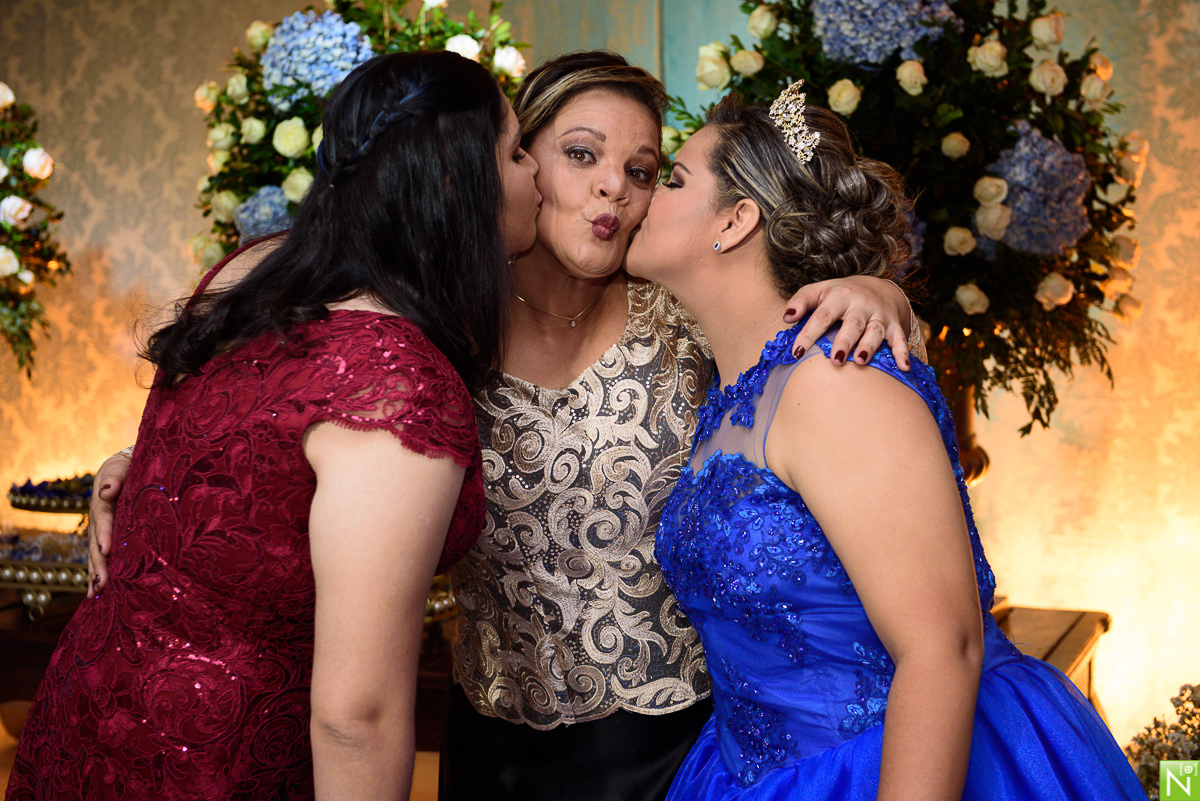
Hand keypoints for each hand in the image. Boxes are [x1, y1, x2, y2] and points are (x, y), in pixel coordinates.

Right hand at [87, 449, 130, 597]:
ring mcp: (102, 532)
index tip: (106, 550)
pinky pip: (103, 558)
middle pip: (96, 544)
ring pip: (97, 555)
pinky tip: (98, 593)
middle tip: (102, 584)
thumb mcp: (121, 467)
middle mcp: (99, 521)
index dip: (104, 534)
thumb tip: (106, 491)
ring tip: (97, 594)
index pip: (103, 520)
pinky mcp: (108, 540)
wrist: (124, 471)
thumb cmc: (126, 468)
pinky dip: (99, 574)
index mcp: (103, 503)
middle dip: (98, 564)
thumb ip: (116, 478)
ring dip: (96, 574)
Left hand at [783, 275, 913, 369]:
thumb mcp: (818, 291)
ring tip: (861, 361)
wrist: (877, 288)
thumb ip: (800, 301)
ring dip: (869, 346)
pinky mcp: (894, 325)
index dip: (809, 334)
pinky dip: (902, 352)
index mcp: (838, 296)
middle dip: (844, 342)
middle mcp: (860, 304)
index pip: (822, 316)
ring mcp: (878, 315)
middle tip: (835, 360)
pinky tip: (903, 367)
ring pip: (875, 330)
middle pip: (852, 324)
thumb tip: (786, 318)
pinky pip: (899, 339)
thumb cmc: (838, 295)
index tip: (796, 352)